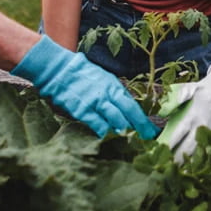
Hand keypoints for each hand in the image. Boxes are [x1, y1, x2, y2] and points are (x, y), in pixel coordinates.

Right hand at [11, 34, 156, 139]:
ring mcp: (95, 102)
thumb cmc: (80, 73)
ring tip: (129, 141)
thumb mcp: (101, 79)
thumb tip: (124, 107)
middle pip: (129, 114)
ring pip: (116, 120)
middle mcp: (107, 93)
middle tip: (145, 140)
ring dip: (123, 132)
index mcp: (113, 86)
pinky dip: (104, 132)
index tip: (151, 131)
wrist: (59, 69)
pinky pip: (97, 124)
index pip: (133, 106)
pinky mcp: (82, 109)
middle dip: (139, 129)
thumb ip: (112, 93)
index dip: (143, 121)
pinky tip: (107, 137)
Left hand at [160, 61, 210, 161]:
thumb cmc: (200, 90)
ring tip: (175, 172)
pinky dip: (197, 159)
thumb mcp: (189, 88)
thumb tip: (166, 108)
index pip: (180, 132)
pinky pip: (204, 150)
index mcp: (193, 114)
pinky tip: (188, 168)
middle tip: (165, 169)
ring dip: (187, 162)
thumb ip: (179, 96)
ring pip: (197, 151)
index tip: (161, 152)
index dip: (171, 143)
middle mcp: (201, 126)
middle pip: (188, 146)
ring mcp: (209, 132)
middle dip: (177, 158)